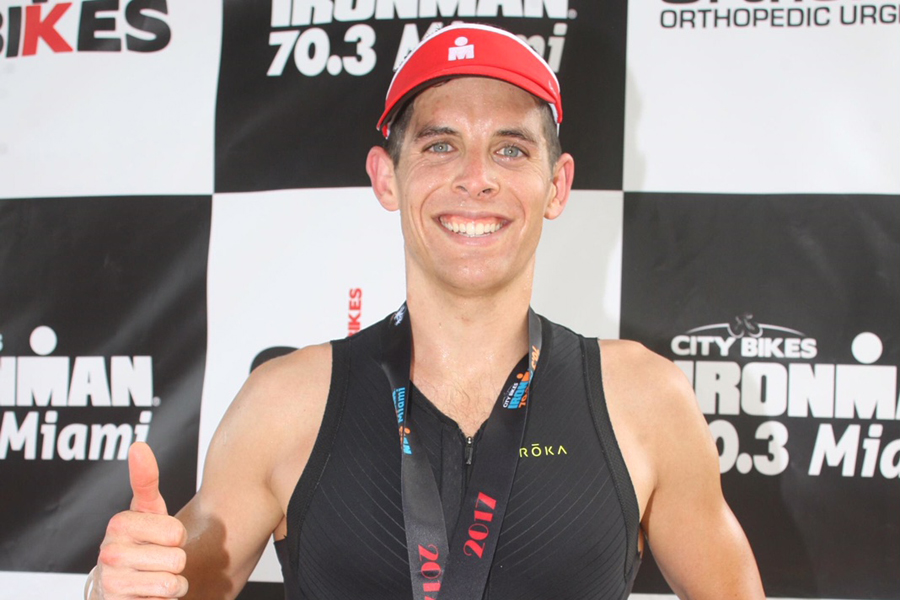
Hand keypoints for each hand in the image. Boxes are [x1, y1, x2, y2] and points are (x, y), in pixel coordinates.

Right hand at [93, 443, 188, 598]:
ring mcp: (112, 583)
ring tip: (155, 577)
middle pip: (176, 559)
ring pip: (172, 584)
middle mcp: (109, 554)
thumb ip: (145, 478)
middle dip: (176, 563)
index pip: (176, 532)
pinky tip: (148, 596)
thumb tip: (139, 446)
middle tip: (158, 560)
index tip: (162, 537)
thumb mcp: (147, 509)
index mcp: (119, 524)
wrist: (119, 585)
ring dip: (173, 585)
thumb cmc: (141, 541)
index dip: (176, 537)